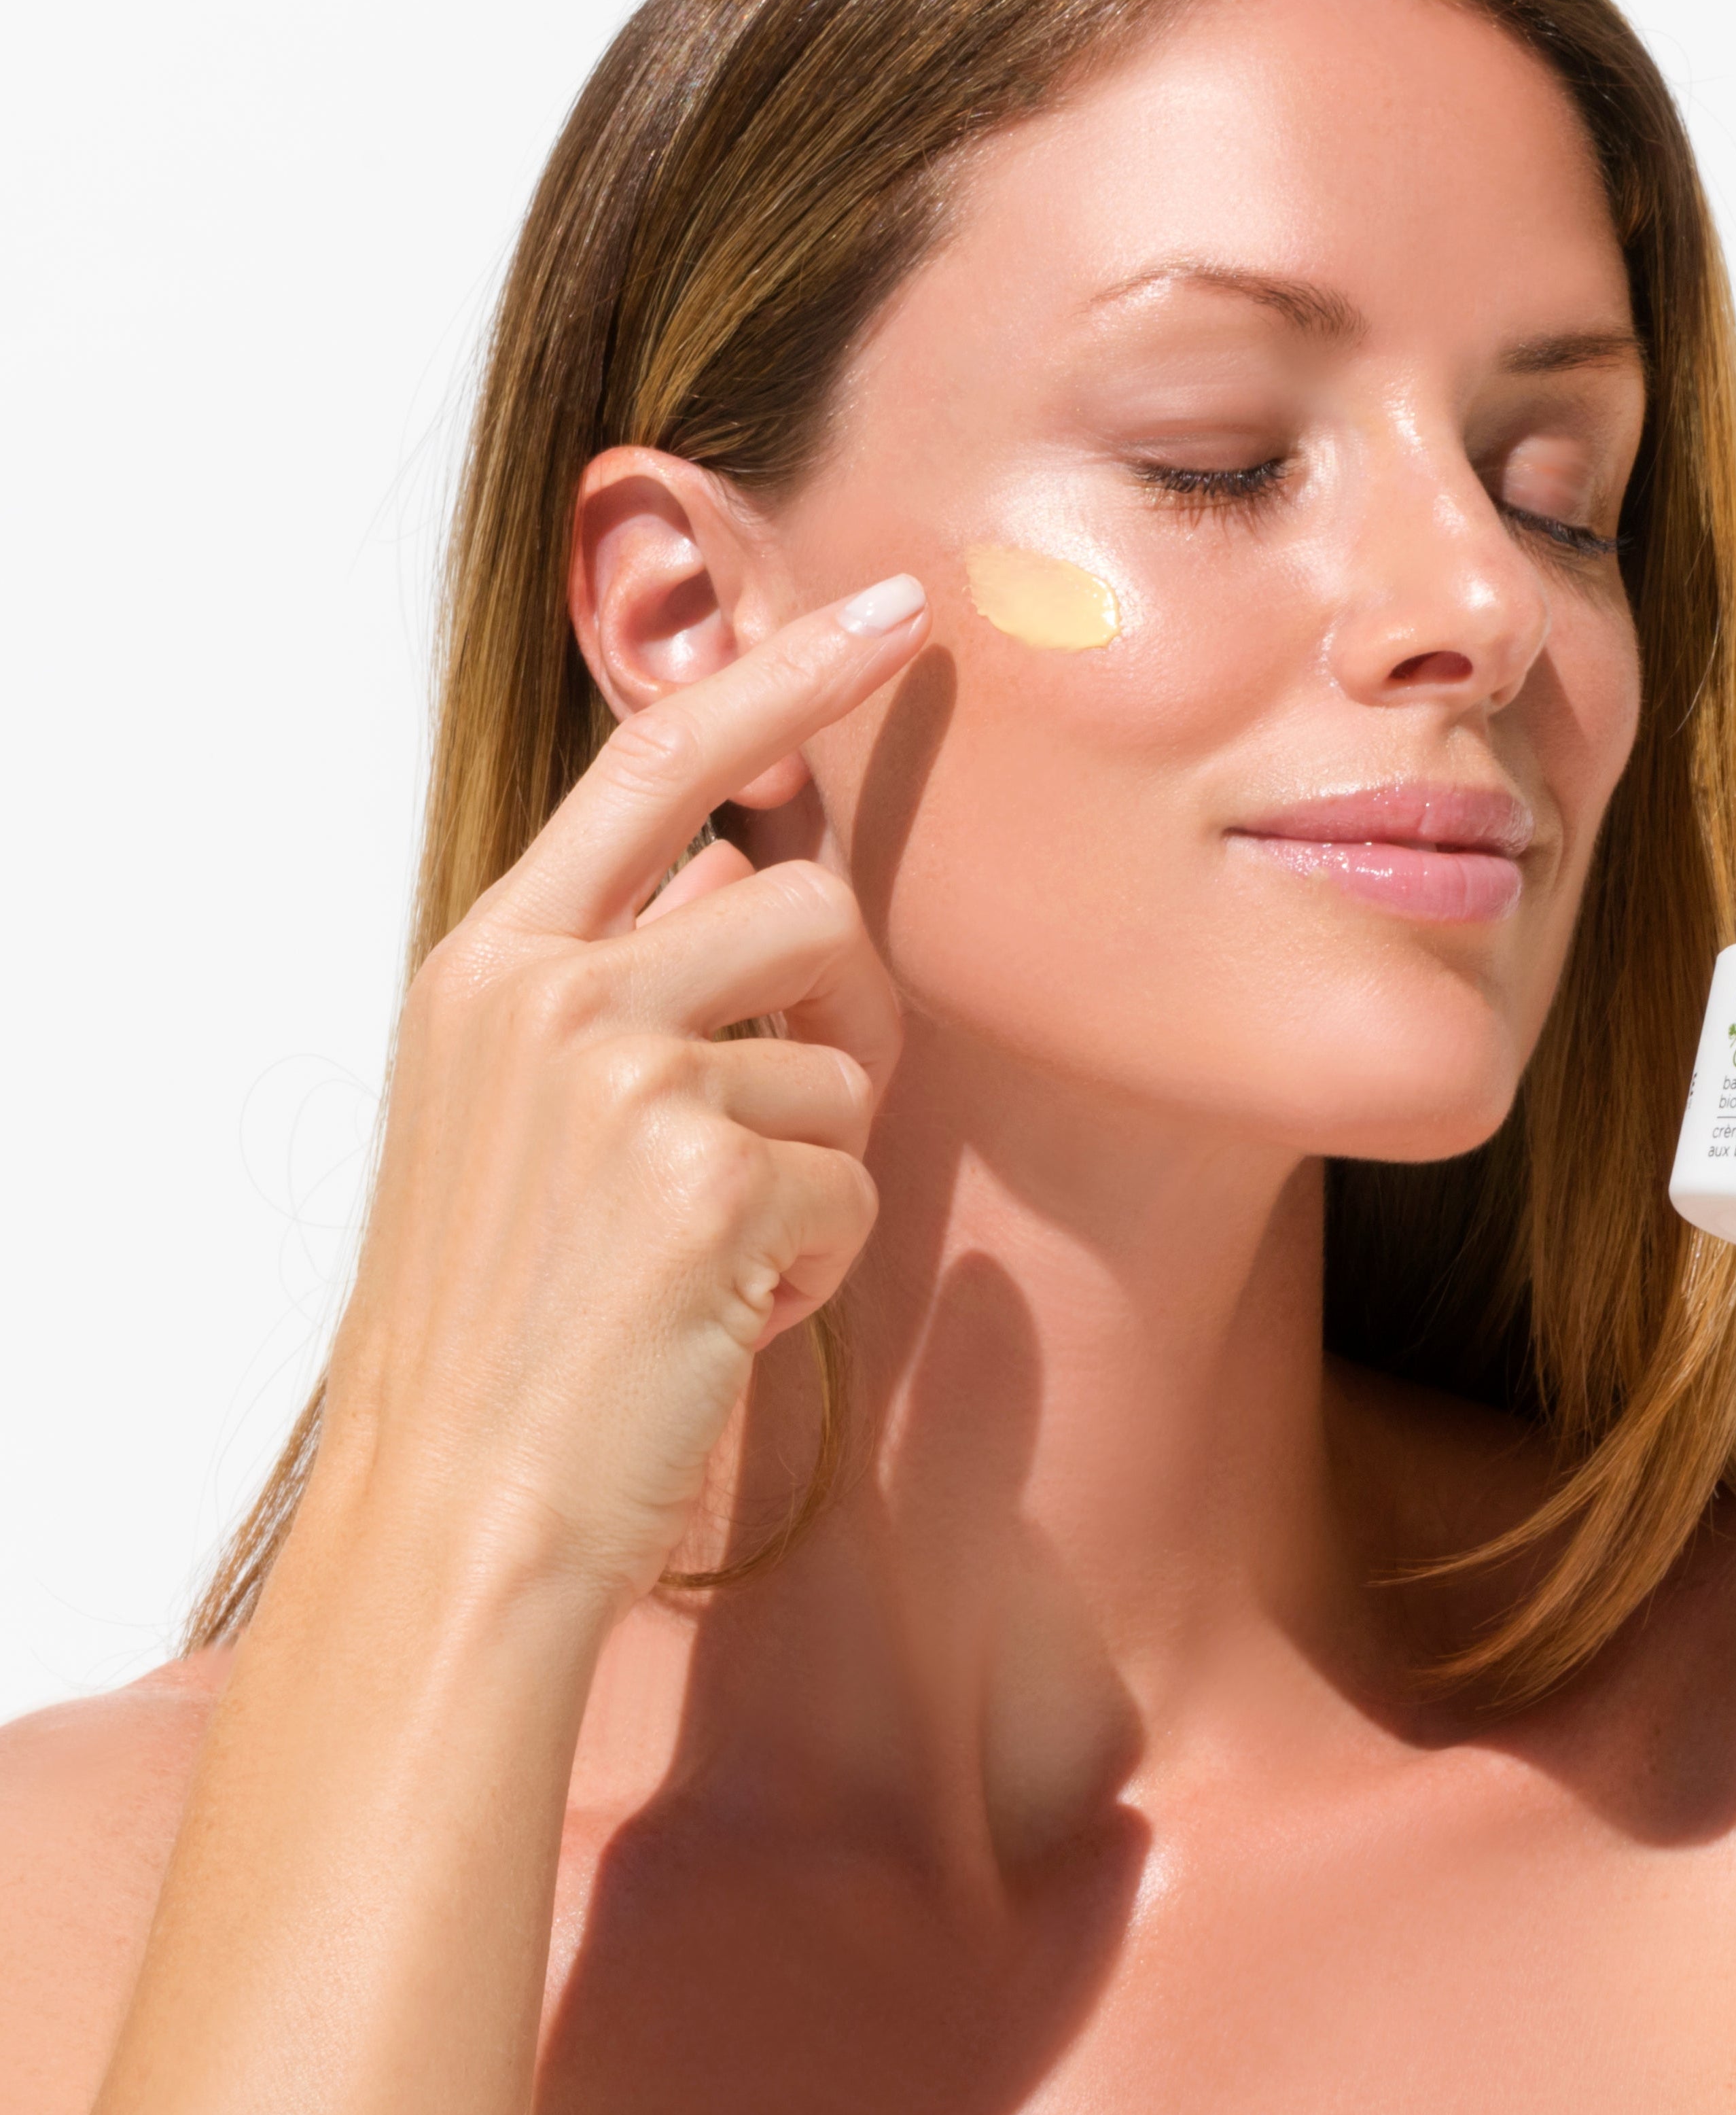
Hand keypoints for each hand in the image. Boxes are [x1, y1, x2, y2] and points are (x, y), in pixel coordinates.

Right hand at [311, 580, 928, 1611]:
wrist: (460, 1501)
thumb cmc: (508, 1310)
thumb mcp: (513, 1111)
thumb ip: (616, 971)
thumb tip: (744, 866)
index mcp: (489, 963)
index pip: (657, 760)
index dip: (786, 673)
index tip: (897, 613)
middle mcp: (547, 994)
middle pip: (803, 902)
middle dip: (836, 1014)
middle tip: (774, 1129)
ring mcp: (622, 1075)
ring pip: (844, 1058)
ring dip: (813, 1163)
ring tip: (711, 1249)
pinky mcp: (707, 1172)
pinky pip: (852, 1175)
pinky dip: (816, 1253)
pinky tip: (724, 1308)